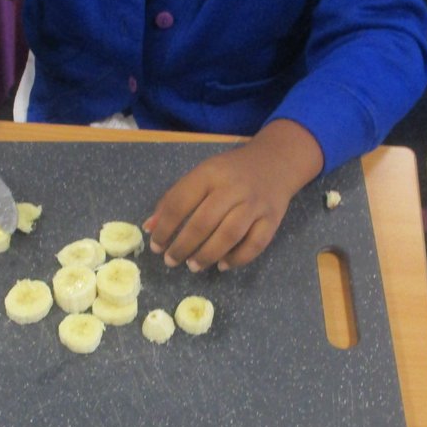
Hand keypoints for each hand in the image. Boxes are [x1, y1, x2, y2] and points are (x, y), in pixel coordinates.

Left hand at [143, 120, 321, 270]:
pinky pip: (255, 245)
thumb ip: (175, 198)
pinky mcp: (272, 219)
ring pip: (228, 236)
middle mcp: (233, 188)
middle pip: (203, 223)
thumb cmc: (231, 171)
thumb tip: (150, 227)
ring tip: (193, 266)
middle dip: (182, 246)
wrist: (276, 161)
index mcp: (210, 173)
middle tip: (171, 261)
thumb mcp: (202, 175)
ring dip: (207, 255)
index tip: (156, 245)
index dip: (164, 228)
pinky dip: (237, 259)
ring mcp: (255, 204)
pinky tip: (222, 265)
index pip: (180, 203)